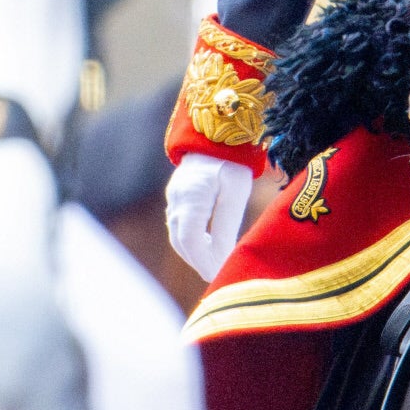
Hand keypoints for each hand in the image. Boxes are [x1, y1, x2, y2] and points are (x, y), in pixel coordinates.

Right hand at [166, 154, 253, 281]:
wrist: (218, 132)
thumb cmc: (232, 161)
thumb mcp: (235, 192)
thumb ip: (226, 225)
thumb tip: (224, 258)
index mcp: (191, 197)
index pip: (190, 240)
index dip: (203, 261)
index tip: (219, 275)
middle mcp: (177, 199)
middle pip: (180, 241)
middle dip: (198, 261)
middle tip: (218, 276)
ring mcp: (174, 196)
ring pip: (177, 234)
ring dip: (194, 252)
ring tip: (215, 265)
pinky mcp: (177, 194)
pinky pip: (179, 223)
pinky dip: (191, 239)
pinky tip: (207, 245)